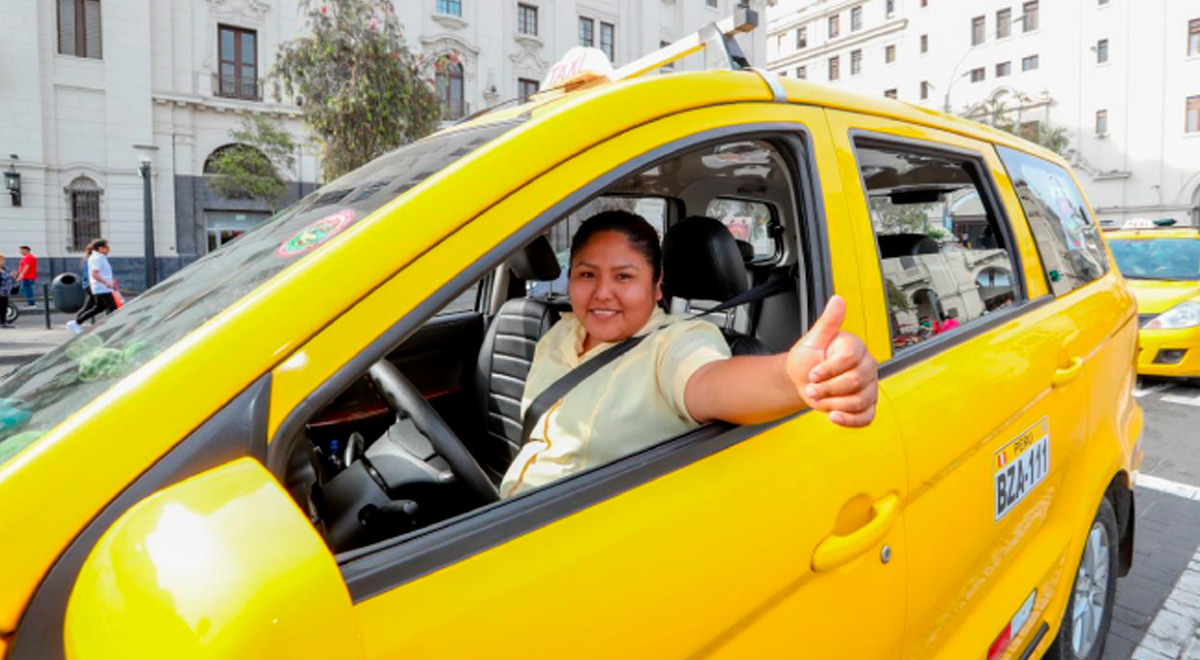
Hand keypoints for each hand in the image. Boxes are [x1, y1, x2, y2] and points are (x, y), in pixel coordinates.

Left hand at [785, 295, 878, 427]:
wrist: (803, 380)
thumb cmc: (808, 358)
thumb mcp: (813, 339)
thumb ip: (827, 321)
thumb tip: (838, 299)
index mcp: (856, 347)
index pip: (849, 358)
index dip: (828, 369)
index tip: (812, 373)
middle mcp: (867, 366)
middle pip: (855, 382)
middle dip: (828, 388)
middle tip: (811, 388)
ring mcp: (869, 387)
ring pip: (859, 401)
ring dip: (833, 404)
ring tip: (818, 398)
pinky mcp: (867, 405)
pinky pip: (866, 417)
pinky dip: (850, 420)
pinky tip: (834, 416)